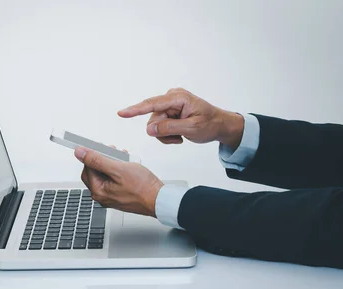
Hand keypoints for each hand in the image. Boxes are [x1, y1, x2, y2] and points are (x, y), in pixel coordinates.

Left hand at [74, 147, 162, 217]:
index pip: (87, 168)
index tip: (96, 146)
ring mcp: (111, 197)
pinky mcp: (119, 196)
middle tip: (110, 151)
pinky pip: (113, 180)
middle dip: (102, 158)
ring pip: (105, 175)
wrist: (159, 200)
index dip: (92, 154)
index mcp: (98, 191)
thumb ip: (97, 160)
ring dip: (111, 162)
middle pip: (95, 172)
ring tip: (121, 157)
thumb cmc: (143, 188)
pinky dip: (118, 170)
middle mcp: (102, 196)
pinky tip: (126, 165)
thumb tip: (80, 153)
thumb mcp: (118, 169)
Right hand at [118, 88, 244, 149]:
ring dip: (165, 135)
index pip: (152, 104)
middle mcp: (172, 98)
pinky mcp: (169, 111)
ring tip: (180, 136)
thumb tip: (150, 129)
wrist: (220, 125)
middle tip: (178, 137)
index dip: (135, 110)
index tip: (122, 113)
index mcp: (178, 98)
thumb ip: (169, 128)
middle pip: (153, 119)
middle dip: (162, 132)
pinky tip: (179, 134)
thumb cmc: (211, 124)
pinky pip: (159, 126)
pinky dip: (167, 134)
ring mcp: (170, 104)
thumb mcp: (191, 129)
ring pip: (155, 125)